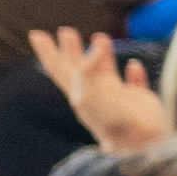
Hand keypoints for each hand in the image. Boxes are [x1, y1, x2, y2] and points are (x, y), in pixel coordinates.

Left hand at [25, 26, 170, 155]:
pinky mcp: (140, 101)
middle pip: (79, 68)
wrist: (141, 144)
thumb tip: (97, 43)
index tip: (36, 35)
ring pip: (106, 71)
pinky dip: (134, 74)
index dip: (47, 52)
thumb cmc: (111, 120)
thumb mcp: (88, 93)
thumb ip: (87, 67)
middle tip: (65, 31)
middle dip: (71, 50)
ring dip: (102, 54)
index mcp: (78, 94)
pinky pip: (135, 84)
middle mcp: (96, 95)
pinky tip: (133, 65)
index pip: (58, 69)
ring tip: (100, 36)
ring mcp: (118, 98)